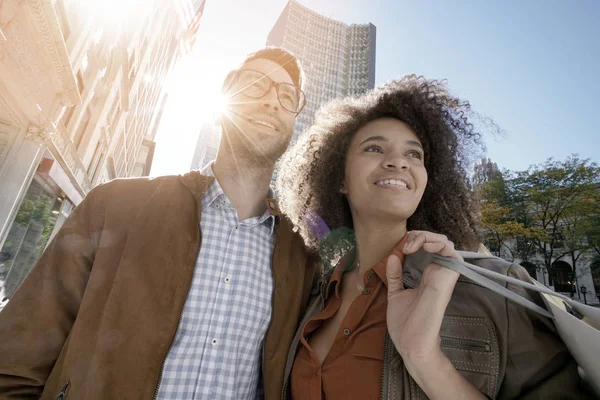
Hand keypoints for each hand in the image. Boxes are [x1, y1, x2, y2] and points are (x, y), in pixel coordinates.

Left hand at [386, 231, 461, 364]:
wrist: (411, 343)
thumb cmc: (405, 324)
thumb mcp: (395, 294)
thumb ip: (395, 275)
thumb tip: (393, 256)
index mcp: (426, 275)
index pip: (426, 247)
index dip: (414, 240)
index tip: (400, 248)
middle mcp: (437, 272)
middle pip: (436, 241)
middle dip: (419, 235)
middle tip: (406, 246)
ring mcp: (443, 275)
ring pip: (445, 243)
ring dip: (428, 237)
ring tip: (413, 245)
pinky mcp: (447, 279)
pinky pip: (453, 253)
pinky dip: (439, 244)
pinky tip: (424, 247)